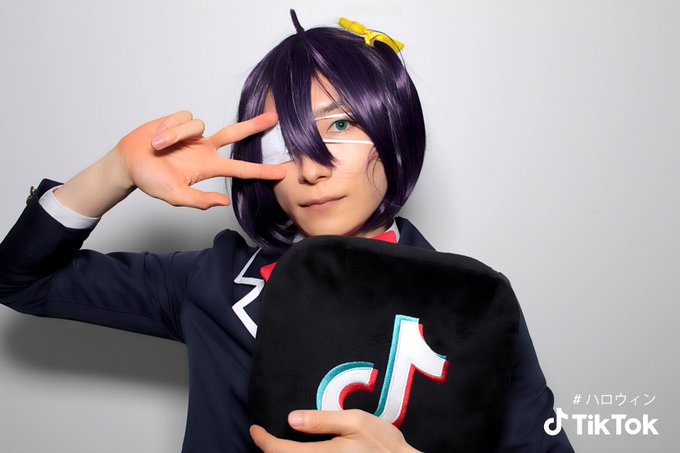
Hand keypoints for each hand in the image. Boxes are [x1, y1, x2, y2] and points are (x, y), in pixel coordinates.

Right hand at [115, 110, 284, 209]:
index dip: (261, 171)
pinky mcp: (180, 120)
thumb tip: (223, 202)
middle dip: (254, 126)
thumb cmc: (151, 181)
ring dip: (176, 135)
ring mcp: (193, 134)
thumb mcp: (175, 196)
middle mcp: (205, 149)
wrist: (128, 162)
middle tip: (275, 118)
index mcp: (208, 167)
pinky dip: (169, 127)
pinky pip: (183, 117)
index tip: (281, 173)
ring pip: (198, 125)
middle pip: (235, 134)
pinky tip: (158, 136)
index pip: (240, 169)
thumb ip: (199, 200)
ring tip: (159, 147)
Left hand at [250, 409, 421, 452]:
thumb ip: (323, 420)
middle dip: (270, 451)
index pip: (282, 452)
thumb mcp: (356, 422)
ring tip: (278, 445)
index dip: (263, 441)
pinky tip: (298, 451)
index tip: (255, 429)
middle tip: (264, 437)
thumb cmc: (383, 442)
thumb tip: (292, 419)